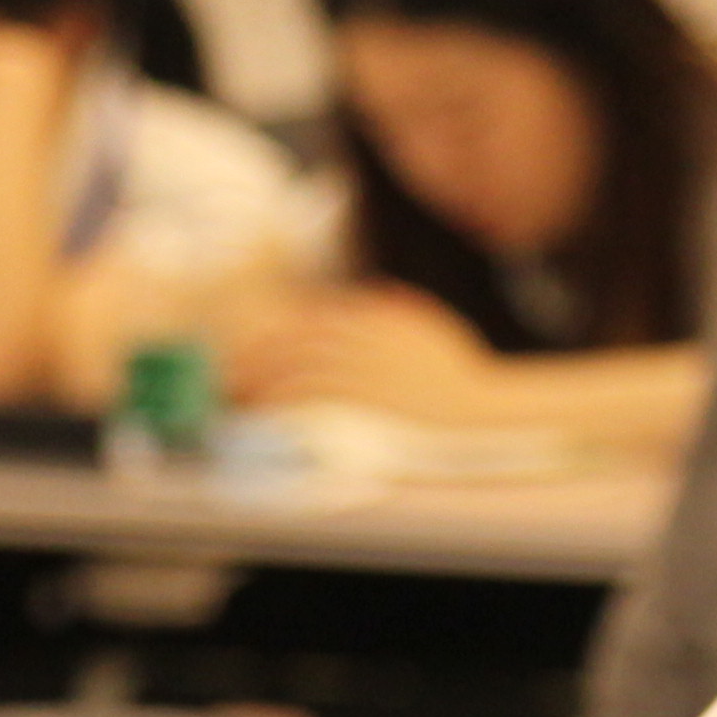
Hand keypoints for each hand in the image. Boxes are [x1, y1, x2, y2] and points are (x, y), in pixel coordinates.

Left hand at [228, 283, 500, 426]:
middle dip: (256, 359)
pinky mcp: (359, 402)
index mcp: (379, 319)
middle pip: (294, 343)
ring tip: (234, 396)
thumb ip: (398, 310)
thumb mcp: (431, 331)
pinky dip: (276, 401)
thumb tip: (375, 298)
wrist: (487, 417)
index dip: (276, 340)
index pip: (312, 323)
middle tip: (229, 377)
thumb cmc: (465, 382)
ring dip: (258, 380)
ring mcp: (361, 370)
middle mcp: (365, 339)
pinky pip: (305, 396)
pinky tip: (258, 411)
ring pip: (293, 367)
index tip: (254, 356)